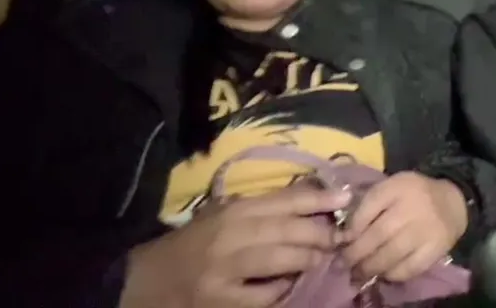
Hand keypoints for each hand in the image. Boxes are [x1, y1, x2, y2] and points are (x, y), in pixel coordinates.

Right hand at [119, 184, 349, 307]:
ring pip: (280, 260)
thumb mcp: (222, 216)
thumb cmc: (192, 245)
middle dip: (320, 234)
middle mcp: (229, 235)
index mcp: (232, 211)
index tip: (347, 198)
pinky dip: (282, 292)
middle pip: (287, 229)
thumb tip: (314, 202)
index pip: (284, 200)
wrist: (148, 280)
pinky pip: (264, 296)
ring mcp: (225, 269)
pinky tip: (289, 288)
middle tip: (340, 238)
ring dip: (307, 260)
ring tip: (319, 260)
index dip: (319, 198)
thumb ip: (261, 210)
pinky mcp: (221, 300)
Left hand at [340, 172, 467, 284]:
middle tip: (344, 264)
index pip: (370, 205)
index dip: (352, 227)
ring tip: (359, 272)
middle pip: (379, 233)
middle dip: (356, 253)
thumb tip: (343, 235)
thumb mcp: (390, 188)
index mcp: (399, 186)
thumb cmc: (413, 196)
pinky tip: (384, 273)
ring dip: (371, 267)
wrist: (452, 202)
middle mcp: (414, 206)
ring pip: (392, 253)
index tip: (342, 240)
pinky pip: (410, 267)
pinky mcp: (437, 248)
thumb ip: (367, 205)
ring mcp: (427, 229)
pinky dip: (393, 274)